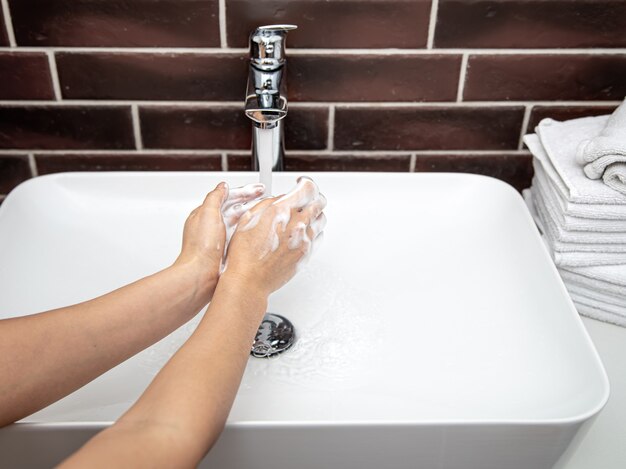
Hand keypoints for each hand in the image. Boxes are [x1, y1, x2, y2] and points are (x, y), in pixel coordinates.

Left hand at [174, 182, 265, 290]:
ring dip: (253, 215)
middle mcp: (213, 226)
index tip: (258, 189)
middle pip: (235, 209)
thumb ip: (215, 197)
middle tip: (266, 198)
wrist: (201, 275)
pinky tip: (260, 230)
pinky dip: (251, 230)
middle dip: (251, 202)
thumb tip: (222, 186)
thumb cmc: (201, 247)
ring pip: (240, 222)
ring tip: (267, 211)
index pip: (228, 198)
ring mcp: (220, 239)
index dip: (244, 192)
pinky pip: (241, 236)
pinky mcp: (227, 251)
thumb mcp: (207, 214)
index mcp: (206, 215)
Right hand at [223, 177, 325, 297]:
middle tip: (305, 198)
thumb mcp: (248, 219)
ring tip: (304, 215)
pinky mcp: (306, 254)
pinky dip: (314, 231)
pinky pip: (319, 237)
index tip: (301, 183)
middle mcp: (296, 224)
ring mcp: (303, 240)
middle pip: (319, 202)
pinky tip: (303, 232)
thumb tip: (280, 198)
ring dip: (315, 214)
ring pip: (321, 219)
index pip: (307, 188)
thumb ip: (267, 204)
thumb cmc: (244, 254)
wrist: (249, 281)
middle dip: (313, 197)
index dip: (305, 182)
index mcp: (281, 211)